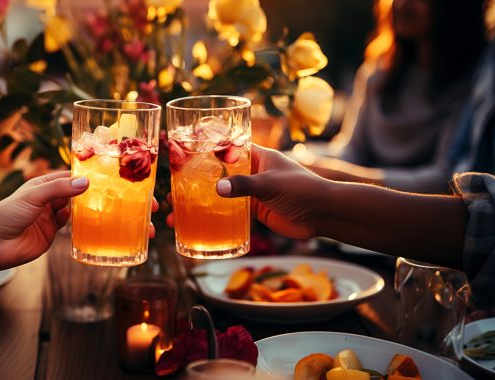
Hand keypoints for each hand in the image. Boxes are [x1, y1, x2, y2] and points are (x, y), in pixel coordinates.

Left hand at [0, 171, 88, 270]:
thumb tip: (85, 182)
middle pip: (68, 193)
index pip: (63, 177)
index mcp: (39, 186)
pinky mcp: (49, 234)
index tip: (96, 174)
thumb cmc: (8, 214)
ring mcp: (47, 217)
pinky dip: (69, 219)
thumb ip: (59, 189)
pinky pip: (64, 224)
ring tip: (89, 202)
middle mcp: (44, 201)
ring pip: (69, 208)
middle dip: (81, 191)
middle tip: (99, 189)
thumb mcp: (34, 196)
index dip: (78, 175)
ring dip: (77, 206)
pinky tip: (68, 216)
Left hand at [0, 171, 158, 270]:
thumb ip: (58, 189)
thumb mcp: (32, 197)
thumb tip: (86, 182)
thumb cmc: (6, 215)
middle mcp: (55, 197)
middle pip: (89, 193)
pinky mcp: (55, 234)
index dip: (102, 176)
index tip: (124, 176)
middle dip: (113, 196)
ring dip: (107, 213)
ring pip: (87, 211)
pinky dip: (92, 227)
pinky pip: (78, 228)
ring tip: (131, 218)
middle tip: (140, 201)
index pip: (80, 174)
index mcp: (49, 182)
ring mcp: (56, 216)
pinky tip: (110, 229)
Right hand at [166, 144, 330, 238]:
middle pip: (216, 172)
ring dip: (200, 202)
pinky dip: (214, 218)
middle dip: (194, 180)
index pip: (225, 146)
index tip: (181, 150)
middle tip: (171, 189)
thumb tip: (216, 190)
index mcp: (256, 155)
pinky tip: (197, 226)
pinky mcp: (254, 210)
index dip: (204, 147)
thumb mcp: (269, 185)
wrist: (323, 214)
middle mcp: (251, 171)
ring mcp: (251, 191)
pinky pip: (229, 212)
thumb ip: (244, 186)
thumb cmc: (301, 190)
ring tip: (176, 213)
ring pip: (220, 194)